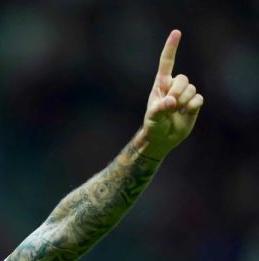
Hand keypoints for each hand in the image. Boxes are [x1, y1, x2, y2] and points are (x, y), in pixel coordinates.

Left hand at [141, 30, 203, 158]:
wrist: (163, 137)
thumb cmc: (153, 125)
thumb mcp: (152, 117)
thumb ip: (160, 109)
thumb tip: (172, 102)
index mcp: (161, 84)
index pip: (166, 63)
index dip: (171, 48)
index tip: (176, 32)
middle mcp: (173, 86)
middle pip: (183, 78)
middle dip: (178, 91)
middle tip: (170, 105)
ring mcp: (184, 94)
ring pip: (191, 88)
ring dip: (184, 100)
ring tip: (176, 111)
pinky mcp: (194, 103)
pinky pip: (199, 99)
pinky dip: (193, 106)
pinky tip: (185, 112)